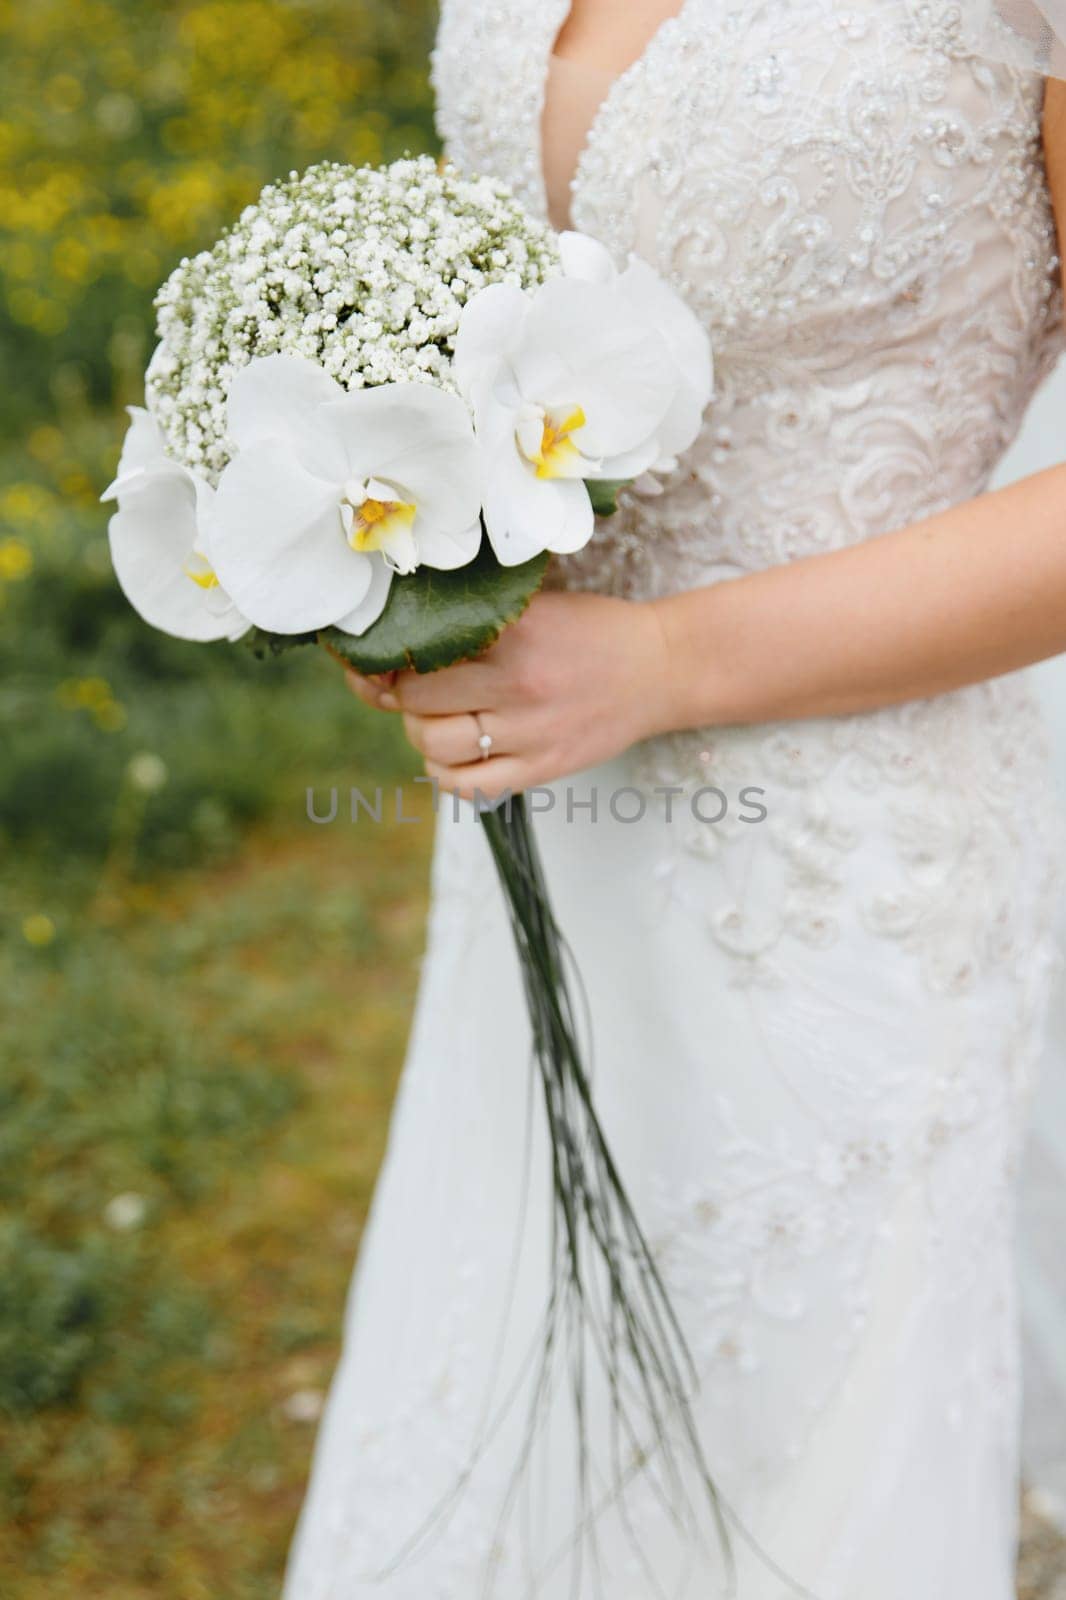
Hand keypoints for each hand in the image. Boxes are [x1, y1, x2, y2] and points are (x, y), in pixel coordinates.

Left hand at [344, 590, 672, 799]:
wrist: (660, 669)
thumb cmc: (592, 633)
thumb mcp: (536, 606)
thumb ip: (479, 618)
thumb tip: (404, 636)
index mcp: (514, 631)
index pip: (421, 649)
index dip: (392, 655)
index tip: (391, 657)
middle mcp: (519, 682)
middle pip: (417, 698)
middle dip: (404, 694)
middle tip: (417, 687)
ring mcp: (531, 731)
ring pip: (434, 743)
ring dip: (420, 732)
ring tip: (436, 719)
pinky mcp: (543, 768)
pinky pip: (468, 785)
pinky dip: (444, 773)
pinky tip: (453, 755)